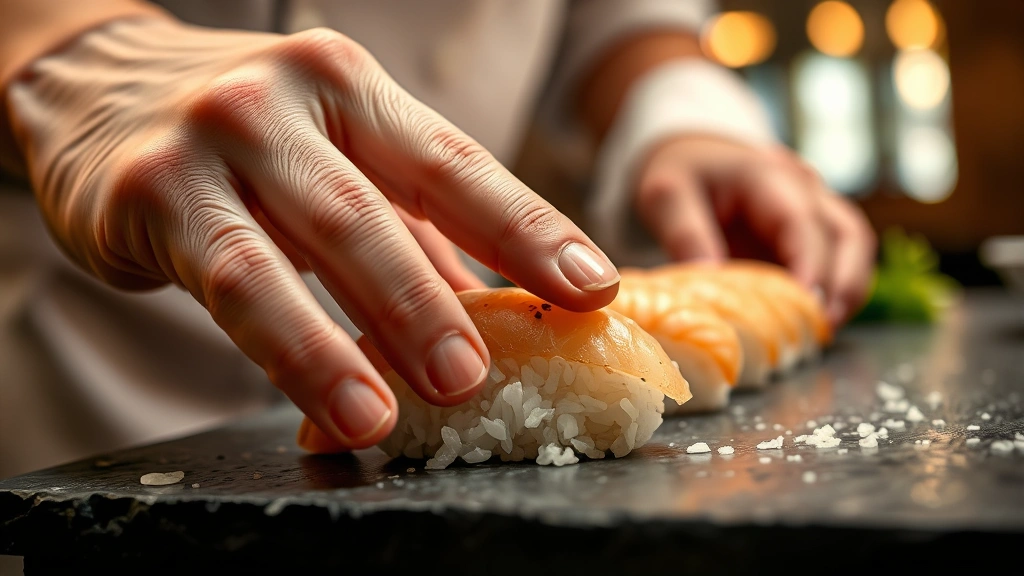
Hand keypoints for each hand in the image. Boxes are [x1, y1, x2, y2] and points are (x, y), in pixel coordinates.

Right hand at [7, 17, 619, 448]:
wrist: (97, 88)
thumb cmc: (246, 139)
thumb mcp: (335, 161)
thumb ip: (411, 232)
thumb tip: (493, 316)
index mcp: (355, 89)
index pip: (456, 162)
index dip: (528, 227)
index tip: (591, 288)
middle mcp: (290, 99)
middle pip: (382, 206)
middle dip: (435, 297)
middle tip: (479, 375)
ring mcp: (216, 139)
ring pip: (303, 246)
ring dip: (358, 333)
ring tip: (396, 408)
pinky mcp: (149, 192)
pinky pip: (230, 283)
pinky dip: (286, 349)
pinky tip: (324, 401)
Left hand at [634, 135, 875, 327]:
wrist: (698, 158)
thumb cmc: (684, 175)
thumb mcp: (666, 195)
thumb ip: (685, 232)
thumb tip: (709, 278)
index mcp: (767, 176)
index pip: (801, 219)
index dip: (810, 262)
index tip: (806, 303)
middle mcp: (804, 189)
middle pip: (846, 233)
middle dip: (842, 283)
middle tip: (822, 327)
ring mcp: (815, 210)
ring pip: (854, 246)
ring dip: (848, 289)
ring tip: (825, 332)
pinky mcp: (813, 234)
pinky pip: (841, 259)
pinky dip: (836, 291)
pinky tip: (815, 324)